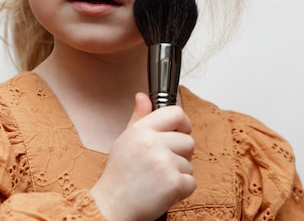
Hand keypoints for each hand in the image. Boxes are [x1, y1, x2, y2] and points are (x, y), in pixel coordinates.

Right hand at [90, 93, 195, 220]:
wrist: (111, 206)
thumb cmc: (119, 176)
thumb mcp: (125, 140)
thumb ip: (138, 117)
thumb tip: (142, 96)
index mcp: (141, 130)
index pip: (175, 113)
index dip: (183, 124)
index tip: (179, 133)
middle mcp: (153, 142)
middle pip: (188, 141)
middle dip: (180, 155)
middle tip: (161, 166)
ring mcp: (164, 162)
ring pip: (190, 164)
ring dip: (179, 175)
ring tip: (157, 181)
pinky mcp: (173, 182)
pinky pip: (191, 183)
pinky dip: (181, 191)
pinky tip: (162, 192)